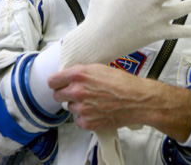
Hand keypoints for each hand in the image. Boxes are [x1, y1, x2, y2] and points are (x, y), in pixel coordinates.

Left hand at [48, 64, 190, 141]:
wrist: (137, 99)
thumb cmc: (123, 82)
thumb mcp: (100, 68)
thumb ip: (82, 72)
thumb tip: (70, 76)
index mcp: (79, 74)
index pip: (53, 80)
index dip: (56, 82)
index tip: (59, 83)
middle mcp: (77, 91)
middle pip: (56, 95)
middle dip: (64, 93)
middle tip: (75, 92)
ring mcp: (81, 108)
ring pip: (69, 107)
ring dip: (77, 105)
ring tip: (92, 101)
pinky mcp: (87, 122)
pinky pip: (78, 120)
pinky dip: (84, 117)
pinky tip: (96, 110)